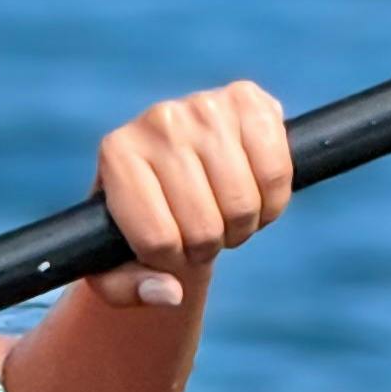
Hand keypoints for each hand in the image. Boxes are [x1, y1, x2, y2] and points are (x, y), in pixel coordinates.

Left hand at [89, 82, 292, 311]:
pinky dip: (273, 202)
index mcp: (117, 153)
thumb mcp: (113, 265)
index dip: (168, 261)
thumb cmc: (139, 222)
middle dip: (206, 246)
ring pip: (242, 204)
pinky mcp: (248, 99)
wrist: (177, 169)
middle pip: (203, 225)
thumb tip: (171, 292)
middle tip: (199, 234)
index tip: (165, 251)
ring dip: (240, 227)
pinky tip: (255, 198)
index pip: (157, 237)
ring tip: (222, 217)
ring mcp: (205, 105)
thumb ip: (127, 290)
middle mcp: (158, 120)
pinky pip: (277, 172)